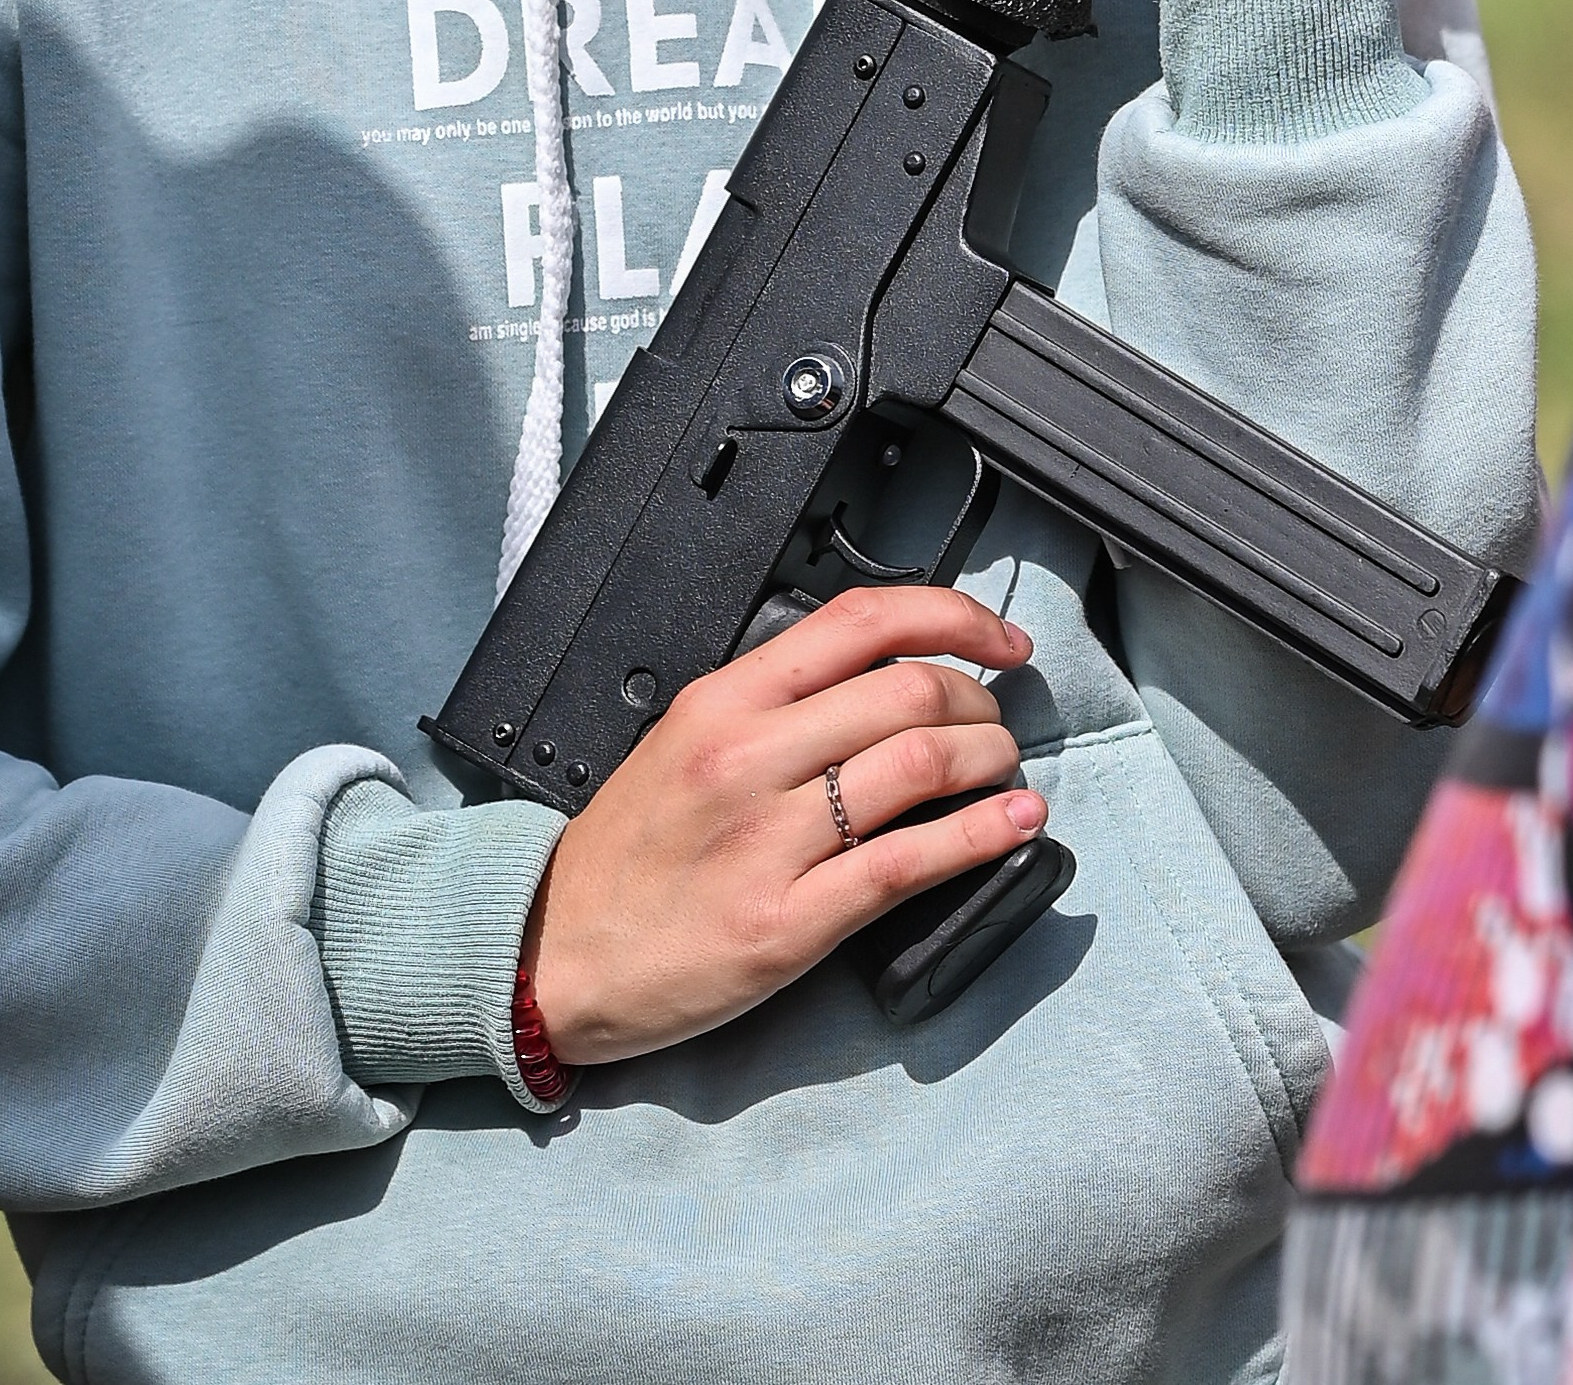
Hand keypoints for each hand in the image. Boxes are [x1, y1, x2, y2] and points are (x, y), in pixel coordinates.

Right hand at [520, 586, 1043, 1063]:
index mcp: (727, 702)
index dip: (954, 617)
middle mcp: (749, 757)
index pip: (863, 620)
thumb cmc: (629, 853)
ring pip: (920, 766)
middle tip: (999, 722)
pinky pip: (907, 864)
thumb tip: (890, 677)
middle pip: (909, 692)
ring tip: (1007, 771)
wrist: (558, 955)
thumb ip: (778, 703)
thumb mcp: (687, 740)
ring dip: (991, 761)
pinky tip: (1014, 825)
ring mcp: (770, 841)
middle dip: (982, 703)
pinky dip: (981, 836)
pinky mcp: (788, 923)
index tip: (999, 640)